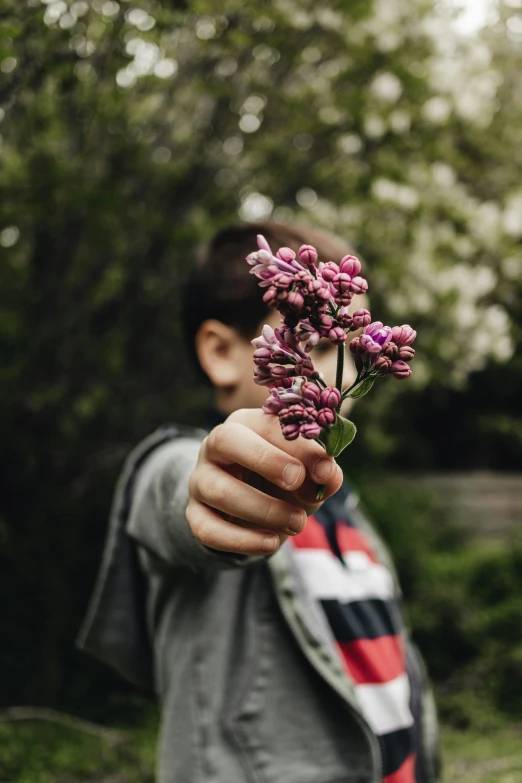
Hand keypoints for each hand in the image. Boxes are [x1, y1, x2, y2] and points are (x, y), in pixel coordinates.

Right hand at [186, 408, 342, 555]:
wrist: (252, 510)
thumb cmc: (282, 480)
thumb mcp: (307, 473)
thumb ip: (320, 470)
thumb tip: (329, 475)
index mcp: (246, 424)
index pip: (266, 423)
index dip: (297, 445)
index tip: (325, 469)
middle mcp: (215, 446)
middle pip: (227, 439)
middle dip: (265, 459)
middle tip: (296, 481)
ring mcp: (200, 480)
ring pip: (220, 490)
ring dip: (264, 509)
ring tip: (297, 523)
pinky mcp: (194, 514)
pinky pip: (209, 529)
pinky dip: (242, 540)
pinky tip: (270, 543)